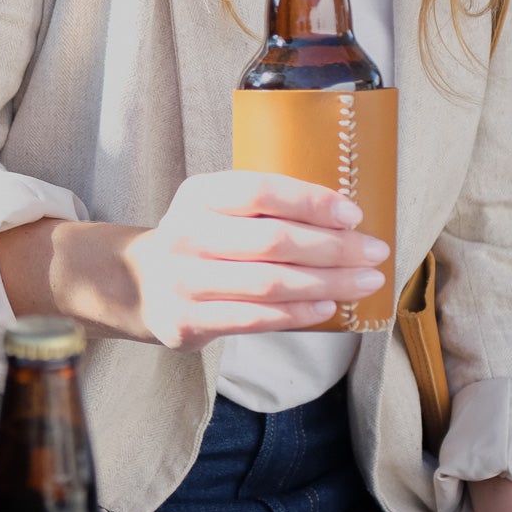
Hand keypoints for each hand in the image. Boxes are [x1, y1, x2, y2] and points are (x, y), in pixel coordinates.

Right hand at [0, 170, 388, 348]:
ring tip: (364, 283)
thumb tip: (346, 219)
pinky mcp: (189, 320)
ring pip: (270, 283)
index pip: (260, 191)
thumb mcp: (217, 208)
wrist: (138, 283)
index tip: (354, 214)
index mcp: (198, 195)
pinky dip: (298, 314)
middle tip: (374, 253)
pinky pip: (256, 319)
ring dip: (327, 284)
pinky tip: (328, 308)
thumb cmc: (200, 240)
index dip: (312, 201)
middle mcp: (187, 234)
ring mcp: (184, 280)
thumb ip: (265, 209)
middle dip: (333, 248)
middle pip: (273, 241)